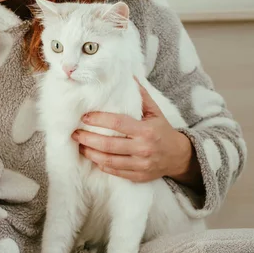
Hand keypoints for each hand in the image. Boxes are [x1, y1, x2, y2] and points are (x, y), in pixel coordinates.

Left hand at [73, 80, 201, 187]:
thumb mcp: (155, 112)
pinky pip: (114, 171)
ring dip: (90, 153)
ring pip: (109, 160)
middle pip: (108, 145)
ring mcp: (140, 164)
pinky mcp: (137, 176)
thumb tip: (128, 76)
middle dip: (88, 139)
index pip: (117, 123)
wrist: (178, 156)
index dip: (98, 120)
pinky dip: (101, 164)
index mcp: (146, 130)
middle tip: (75, 134)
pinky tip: (93, 157)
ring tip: (80, 146)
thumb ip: (140, 96)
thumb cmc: (163, 131)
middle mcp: (143, 148)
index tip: (84, 118)